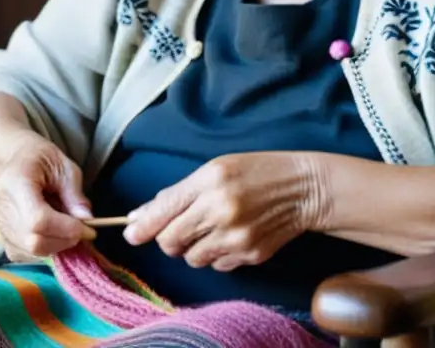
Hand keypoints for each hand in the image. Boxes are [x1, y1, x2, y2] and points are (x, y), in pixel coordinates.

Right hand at [0, 137, 95, 260]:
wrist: (18, 158)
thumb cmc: (43, 159)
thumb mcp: (65, 167)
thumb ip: (75, 194)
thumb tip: (86, 220)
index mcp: (16, 181)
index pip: (38, 219)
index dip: (65, 229)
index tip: (88, 229)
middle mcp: (1, 205)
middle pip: (32, 240)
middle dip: (63, 241)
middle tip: (81, 230)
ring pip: (29, 251)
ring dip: (56, 246)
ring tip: (66, 228)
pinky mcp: (1, 235)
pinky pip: (24, 253)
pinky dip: (44, 249)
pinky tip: (53, 233)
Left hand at [123, 152, 322, 271]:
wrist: (304, 188)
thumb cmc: (256, 172)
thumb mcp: (215, 169)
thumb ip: (177, 193)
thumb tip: (140, 215)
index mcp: (209, 181)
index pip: (163, 211)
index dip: (142, 227)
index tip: (131, 234)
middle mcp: (220, 211)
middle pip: (171, 242)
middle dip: (168, 239)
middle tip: (179, 228)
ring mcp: (237, 237)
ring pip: (192, 259)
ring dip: (193, 248)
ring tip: (210, 230)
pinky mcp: (251, 255)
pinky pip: (217, 266)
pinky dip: (217, 256)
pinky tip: (230, 237)